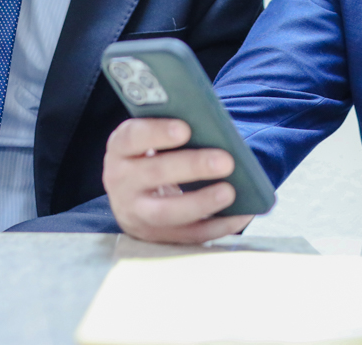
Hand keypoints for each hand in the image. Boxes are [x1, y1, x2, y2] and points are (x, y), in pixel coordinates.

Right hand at [103, 118, 253, 243]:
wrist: (132, 196)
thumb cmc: (152, 156)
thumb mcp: (150, 139)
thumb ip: (170, 130)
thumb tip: (212, 126)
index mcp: (121, 150)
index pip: (132, 138)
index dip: (157, 132)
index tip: (185, 128)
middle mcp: (121, 182)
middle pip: (154, 173)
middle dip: (192, 166)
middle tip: (225, 160)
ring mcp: (137, 213)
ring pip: (167, 212)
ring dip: (201, 202)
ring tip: (230, 191)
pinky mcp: (157, 236)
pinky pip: (189, 234)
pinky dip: (217, 225)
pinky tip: (241, 213)